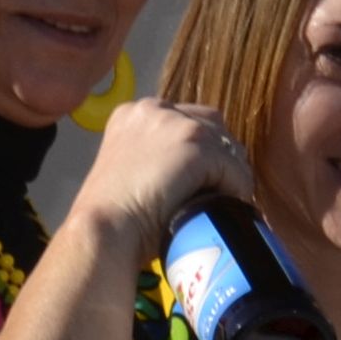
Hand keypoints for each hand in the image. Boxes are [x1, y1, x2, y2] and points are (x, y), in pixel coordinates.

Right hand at [77, 98, 252, 263]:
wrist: (103, 230)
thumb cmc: (112, 217)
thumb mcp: (131, 172)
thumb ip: (156, 159)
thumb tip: (194, 172)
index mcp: (133, 114)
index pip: (186, 119)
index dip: (200, 151)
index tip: (201, 180)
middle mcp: (154, 109)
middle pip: (211, 125)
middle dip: (219, 157)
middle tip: (219, 191)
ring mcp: (175, 123)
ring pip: (226, 147)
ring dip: (229, 175)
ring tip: (223, 203)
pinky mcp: (195, 145)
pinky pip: (234, 168)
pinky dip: (237, 190)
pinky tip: (226, 209)